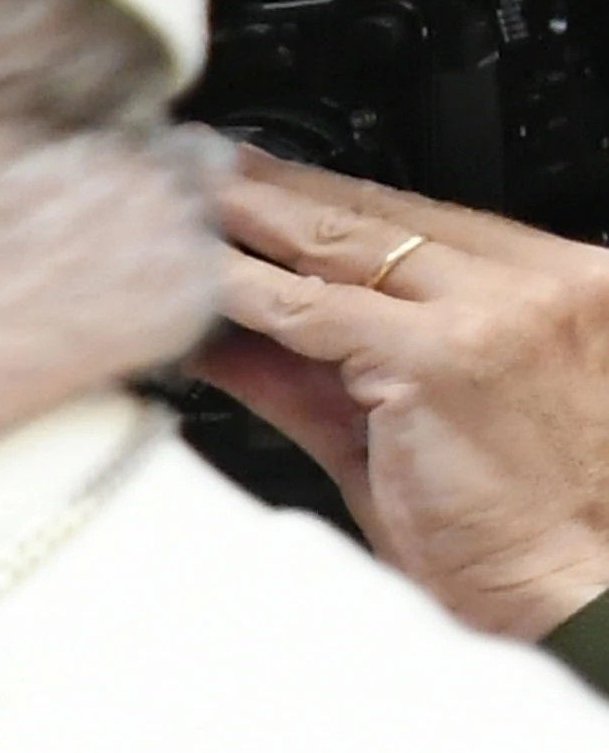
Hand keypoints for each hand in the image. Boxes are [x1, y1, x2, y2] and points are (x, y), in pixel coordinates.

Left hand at [195, 155, 608, 637]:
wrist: (590, 590)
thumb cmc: (529, 527)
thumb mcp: (427, 425)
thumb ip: (328, 372)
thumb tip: (236, 332)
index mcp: (563, 285)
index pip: (428, 221)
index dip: (334, 196)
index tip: (268, 177)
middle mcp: (540, 284)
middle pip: (385, 216)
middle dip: (282, 188)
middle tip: (205, 162)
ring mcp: (495, 313)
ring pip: (343, 248)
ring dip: (252, 216)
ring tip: (184, 194)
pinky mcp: (443, 357)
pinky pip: (313, 312)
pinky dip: (242, 289)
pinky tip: (194, 271)